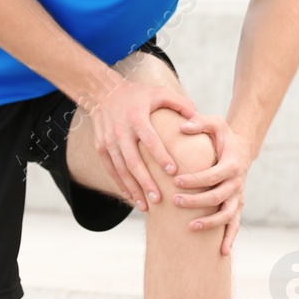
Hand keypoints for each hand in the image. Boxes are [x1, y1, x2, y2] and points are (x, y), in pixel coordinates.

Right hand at [88, 76, 198, 211]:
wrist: (102, 92)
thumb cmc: (137, 94)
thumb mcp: (158, 93)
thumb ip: (179, 103)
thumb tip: (198, 117)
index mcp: (136, 119)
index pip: (150, 140)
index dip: (161, 156)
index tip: (173, 172)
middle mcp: (120, 132)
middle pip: (133, 162)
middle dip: (145, 182)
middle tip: (159, 200)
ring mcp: (108, 141)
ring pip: (121, 170)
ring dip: (133, 189)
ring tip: (145, 206)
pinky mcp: (100, 147)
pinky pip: (111, 170)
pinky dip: (120, 184)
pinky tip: (131, 197)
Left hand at [171, 113, 251, 254]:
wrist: (242, 148)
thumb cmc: (223, 136)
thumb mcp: (214, 122)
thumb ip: (199, 122)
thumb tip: (182, 126)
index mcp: (232, 164)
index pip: (213, 175)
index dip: (195, 179)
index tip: (175, 180)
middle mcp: (237, 182)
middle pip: (217, 197)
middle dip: (196, 201)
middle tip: (174, 201)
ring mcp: (238, 196)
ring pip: (228, 215)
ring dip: (211, 224)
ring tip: (191, 228)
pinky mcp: (237, 205)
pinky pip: (235, 225)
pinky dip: (230, 238)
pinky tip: (222, 252)